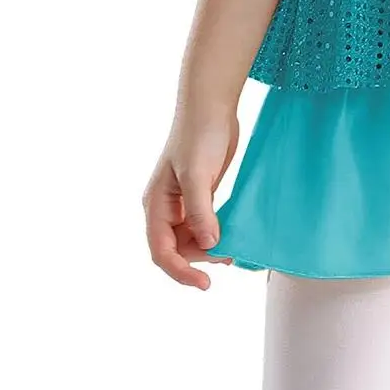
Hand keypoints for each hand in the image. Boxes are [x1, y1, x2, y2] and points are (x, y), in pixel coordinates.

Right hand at [142, 106, 239, 287]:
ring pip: (192, 240)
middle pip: (177, 250)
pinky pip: (204, 226)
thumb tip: (209, 245)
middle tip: (228, 257)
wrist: (211, 106)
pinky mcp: (200, 196)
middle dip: (200, 259)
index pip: (161, 251)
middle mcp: (166, 208)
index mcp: (155, 205)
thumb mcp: (198, 174)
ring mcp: (183, 203)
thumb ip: (201, 211)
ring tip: (233, 251)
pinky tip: (232, 237)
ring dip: (209, 249)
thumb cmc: (199, 134)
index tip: (204, 283)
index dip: (180, 271)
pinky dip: (216, 235)